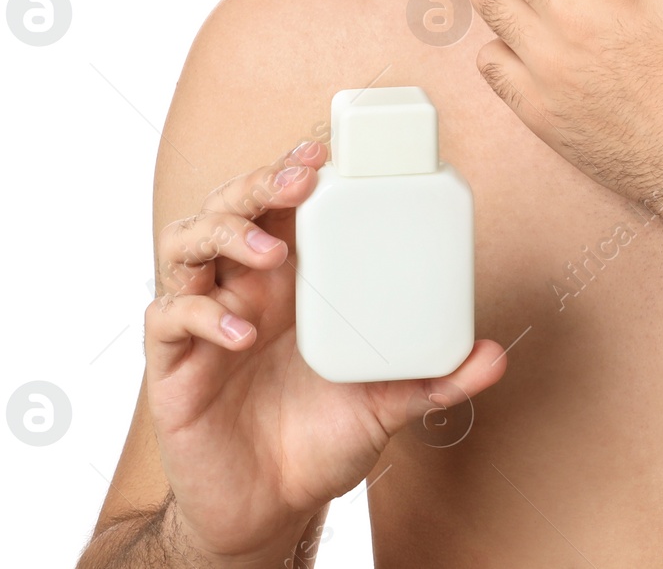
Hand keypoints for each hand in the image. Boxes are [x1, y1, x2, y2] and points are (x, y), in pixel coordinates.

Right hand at [144, 138, 506, 561]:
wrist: (270, 511)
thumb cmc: (321, 438)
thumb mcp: (386, 404)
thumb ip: (435, 379)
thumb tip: (495, 356)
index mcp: (293, 278)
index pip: (283, 202)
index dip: (296, 167)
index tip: (327, 150)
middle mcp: (243, 286)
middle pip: (232, 203)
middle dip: (262, 181)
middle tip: (300, 182)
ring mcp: (203, 319)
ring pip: (186, 242)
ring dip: (226, 232)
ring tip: (272, 254)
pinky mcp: (174, 365)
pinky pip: (168, 319)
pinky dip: (200, 315)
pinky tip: (240, 333)